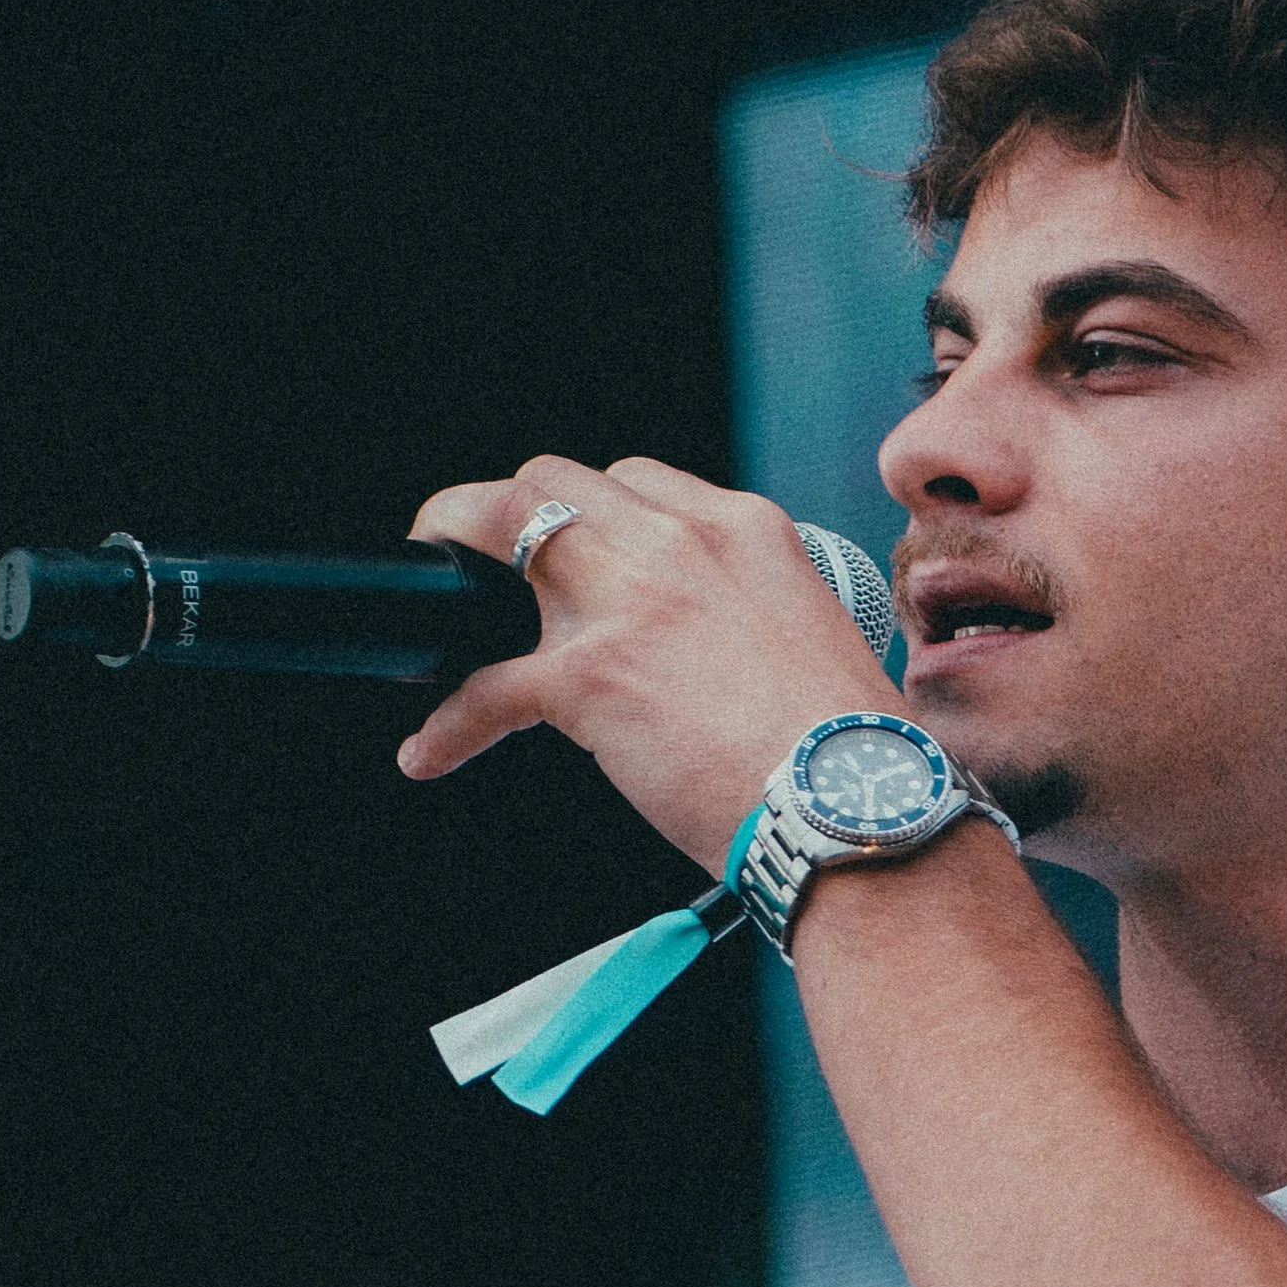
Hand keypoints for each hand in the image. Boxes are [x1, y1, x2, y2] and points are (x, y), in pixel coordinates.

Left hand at [396, 455, 898, 874]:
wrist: (855, 806)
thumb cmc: (850, 752)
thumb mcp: (809, 638)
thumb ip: (746, 617)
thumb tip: (698, 656)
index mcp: (744, 530)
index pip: (637, 481)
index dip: (594, 517)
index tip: (579, 557)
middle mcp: (681, 543)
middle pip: (553, 481)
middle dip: (508, 515)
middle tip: (484, 562)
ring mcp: (628, 602)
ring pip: (497, 527)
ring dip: (450, 560)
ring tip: (432, 608)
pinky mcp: (587, 676)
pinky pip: (483, 687)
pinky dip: (448, 725)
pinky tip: (430, 752)